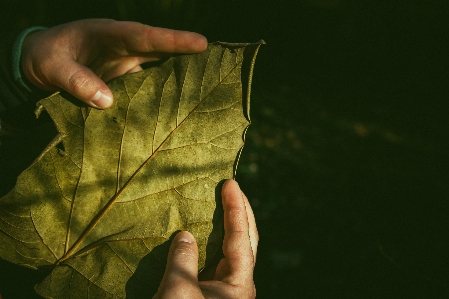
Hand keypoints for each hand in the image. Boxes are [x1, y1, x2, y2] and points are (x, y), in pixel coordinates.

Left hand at [21, 19, 206, 108]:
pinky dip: (164, 93)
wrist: (36, 64)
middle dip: (190, 53)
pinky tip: (178, 106)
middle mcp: (123, 47)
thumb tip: (107, 101)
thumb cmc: (43, 58)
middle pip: (162, 49)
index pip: (145, 36)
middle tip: (221, 61)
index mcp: (108, 34)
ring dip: (182, 74)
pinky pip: (149, 85)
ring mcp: (126, 64)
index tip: (201, 43)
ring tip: (209, 85)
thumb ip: (75, 80)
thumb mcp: (52, 66)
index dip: (173, 40)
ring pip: (160, 67)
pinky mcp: (125, 80)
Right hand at [153, 180, 257, 298]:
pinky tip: (197, 232)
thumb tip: (185, 236)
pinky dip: (207, 242)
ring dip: (223, 226)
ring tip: (216, 203)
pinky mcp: (207, 294)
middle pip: (243, 240)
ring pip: (228, 251)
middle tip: (230, 187)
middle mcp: (236, 284)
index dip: (235, 208)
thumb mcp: (179, 289)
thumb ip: (183, 259)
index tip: (230, 184)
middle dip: (238, 213)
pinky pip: (212, 261)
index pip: (240, 237)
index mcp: (239, 283)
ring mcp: (223, 290)